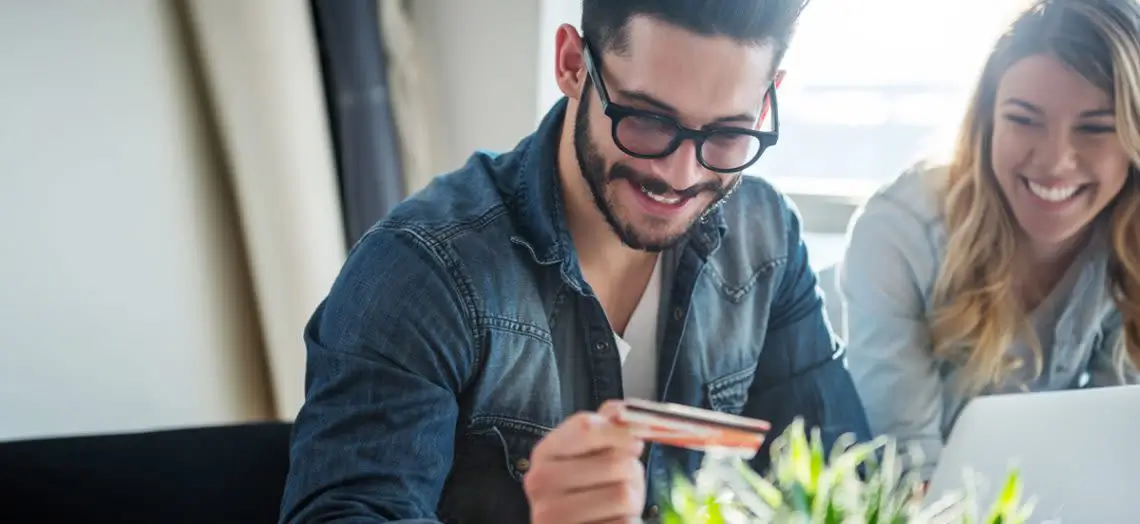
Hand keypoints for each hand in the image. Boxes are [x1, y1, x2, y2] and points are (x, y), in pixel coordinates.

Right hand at [524, 401, 645, 523]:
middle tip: (623, 482)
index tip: (634, 440)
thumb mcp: (591, 453)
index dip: (621, 432)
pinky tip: (611, 521)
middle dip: (632, 473)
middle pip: (615, 463)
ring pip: (624, 495)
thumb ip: (606, 426)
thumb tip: (622, 410)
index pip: (587, 426)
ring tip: (617, 506)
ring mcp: (553, 517)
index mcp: (544, 453)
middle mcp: (540, 483)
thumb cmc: (587, 488)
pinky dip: (629, 522)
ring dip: (634, 501)